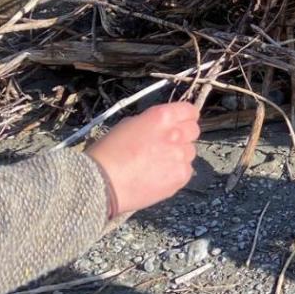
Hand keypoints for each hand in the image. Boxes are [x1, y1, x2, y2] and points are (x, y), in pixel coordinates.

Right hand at [86, 101, 200, 217]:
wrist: (101, 183)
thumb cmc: (108, 153)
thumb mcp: (128, 125)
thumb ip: (151, 122)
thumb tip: (161, 125)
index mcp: (162, 117)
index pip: (189, 111)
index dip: (186, 117)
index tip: (182, 122)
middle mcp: (176, 134)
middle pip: (193, 130)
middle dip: (183, 136)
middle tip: (167, 145)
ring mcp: (180, 156)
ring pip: (189, 152)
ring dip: (178, 156)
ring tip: (157, 164)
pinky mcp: (180, 176)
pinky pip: (185, 171)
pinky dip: (175, 173)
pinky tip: (158, 177)